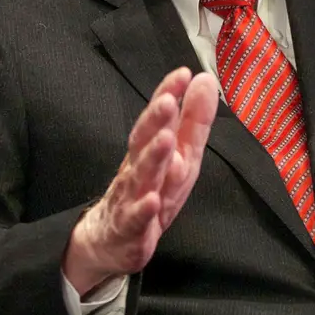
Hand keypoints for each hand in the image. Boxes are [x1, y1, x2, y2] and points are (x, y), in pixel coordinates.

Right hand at [62, 67, 218, 294]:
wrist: (109, 241)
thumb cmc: (149, 191)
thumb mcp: (179, 156)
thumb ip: (193, 120)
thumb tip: (206, 80)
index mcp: (150, 150)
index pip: (157, 118)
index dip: (167, 94)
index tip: (182, 73)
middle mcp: (137, 169)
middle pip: (144, 142)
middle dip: (156, 121)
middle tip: (168, 101)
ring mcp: (130, 199)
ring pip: (141, 177)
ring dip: (152, 158)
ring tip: (165, 140)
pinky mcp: (129, 231)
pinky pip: (135, 220)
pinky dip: (143, 211)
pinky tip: (152, 200)